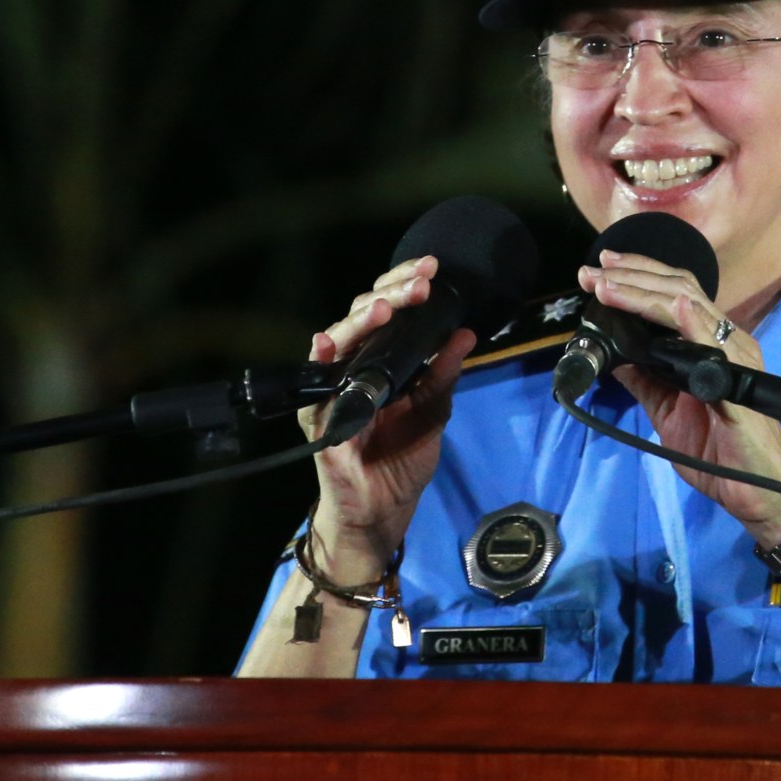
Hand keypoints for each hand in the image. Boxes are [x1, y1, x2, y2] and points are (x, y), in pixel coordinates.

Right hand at [299, 254, 475, 580]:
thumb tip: (464, 334)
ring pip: (339, 337)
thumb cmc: (401, 460)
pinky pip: (316, 384)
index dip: (405, 286)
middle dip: (392, 293)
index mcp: (380, 359)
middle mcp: (353, 365)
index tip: (432, 269)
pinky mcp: (319, 414)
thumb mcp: (433, 413)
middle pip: (363, 314)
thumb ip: (443, 375)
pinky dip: (321, 360)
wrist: (382, 510)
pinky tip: (328, 343)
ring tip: (385, 307)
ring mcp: (333, 387)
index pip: (387, 309)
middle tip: (420, 282)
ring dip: (361, 320)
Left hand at [578, 250, 780, 542]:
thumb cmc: (717, 452)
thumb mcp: (666, 409)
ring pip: (690, 307)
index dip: (638, 277)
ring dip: (645, 292)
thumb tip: (613, 354)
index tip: (600, 270)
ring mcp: (735, 360)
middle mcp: (726, 342)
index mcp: (711, 345)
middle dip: (632, 275)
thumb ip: (645, 379)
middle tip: (593, 271)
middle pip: (679, 290)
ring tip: (609, 285)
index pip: (675, 294)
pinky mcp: (740, 387)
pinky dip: (694, 323)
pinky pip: (717, 349)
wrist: (752, 493)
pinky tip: (674, 307)